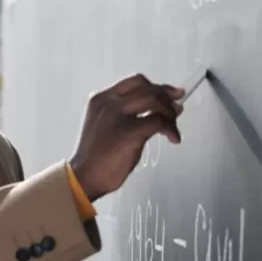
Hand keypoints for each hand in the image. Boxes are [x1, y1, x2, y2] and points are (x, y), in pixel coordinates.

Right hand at [68, 73, 185, 201]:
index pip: (135, 82)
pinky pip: (157, 122)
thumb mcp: (112, 128)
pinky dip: (169, 128)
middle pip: (146, 88)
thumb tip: (162, 110)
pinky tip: (172, 137)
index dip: (157, 86)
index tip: (170, 92)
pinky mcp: (127, 133)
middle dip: (166, 96)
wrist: (85, 177)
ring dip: (169, 112)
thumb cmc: (98, 158)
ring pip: (153, 100)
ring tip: (173, 127)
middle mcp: (108, 104)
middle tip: (177, 106)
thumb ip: (135, 117)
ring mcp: (117, 117)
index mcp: (102, 100)